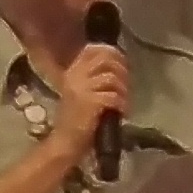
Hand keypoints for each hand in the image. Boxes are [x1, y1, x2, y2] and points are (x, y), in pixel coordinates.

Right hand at [52, 43, 133, 163]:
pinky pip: (114, 96)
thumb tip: (119, 68)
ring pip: (112, 77)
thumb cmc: (76, 119)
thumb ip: (94, 78)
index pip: (93, 49)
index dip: (113, 53)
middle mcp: (75, 76)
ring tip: (124, 102)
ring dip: (124, 90)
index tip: (122, 64)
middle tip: (126, 85)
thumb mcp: (80, 93)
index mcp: (72, 72)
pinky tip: (123, 112)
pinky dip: (122, 104)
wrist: (66, 142)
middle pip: (106, 58)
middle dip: (122, 70)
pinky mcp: (90, 102)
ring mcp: (82, 88)